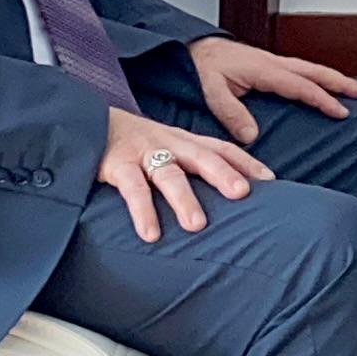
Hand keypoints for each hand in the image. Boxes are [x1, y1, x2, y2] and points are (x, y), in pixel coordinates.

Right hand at [99, 106, 267, 241]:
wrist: (86, 121)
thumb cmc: (135, 143)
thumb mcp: (168, 147)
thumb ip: (193, 165)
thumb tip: (230, 195)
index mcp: (185, 140)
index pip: (221, 148)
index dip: (246, 163)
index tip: (271, 181)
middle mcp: (169, 143)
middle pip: (202, 157)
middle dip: (223, 174)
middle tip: (242, 194)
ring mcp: (144, 153)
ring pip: (168, 175)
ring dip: (184, 199)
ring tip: (197, 226)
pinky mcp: (117, 165)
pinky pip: (132, 189)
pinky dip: (142, 211)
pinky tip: (151, 234)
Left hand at [185, 35, 356, 144]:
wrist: (192, 49)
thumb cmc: (201, 68)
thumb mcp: (211, 92)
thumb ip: (231, 113)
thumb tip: (252, 135)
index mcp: (263, 69)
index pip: (300, 85)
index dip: (322, 98)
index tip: (340, 111)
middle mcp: (272, 63)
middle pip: (315, 71)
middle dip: (340, 82)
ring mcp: (273, 62)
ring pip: (311, 69)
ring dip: (334, 78)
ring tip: (354, 89)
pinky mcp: (270, 65)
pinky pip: (302, 70)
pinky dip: (319, 77)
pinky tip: (324, 85)